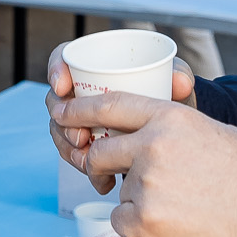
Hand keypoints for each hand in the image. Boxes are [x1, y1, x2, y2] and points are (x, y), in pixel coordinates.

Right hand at [45, 42, 194, 177]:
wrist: (177, 133)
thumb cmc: (171, 99)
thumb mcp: (175, 84)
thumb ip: (179, 77)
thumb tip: (180, 81)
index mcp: (98, 67)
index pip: (65, 58)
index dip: (56, 70)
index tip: (63, 87)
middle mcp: (85, 92)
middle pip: (57, 101)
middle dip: (63, 122)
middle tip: (80, 137)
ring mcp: (84, 120)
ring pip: (61, 131)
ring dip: (69, 149)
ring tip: (89, 162)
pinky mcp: (89, 145)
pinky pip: (75, 155)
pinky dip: (83, 166)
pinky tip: (101, 178)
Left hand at [50, 86, 236, 236]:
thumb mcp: (211, 132)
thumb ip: (172, 130)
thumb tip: (144, 139)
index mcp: (169, 117)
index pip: (109, 105)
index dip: (79, 110)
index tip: (60, 114)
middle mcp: (152, 144)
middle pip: (101, 151)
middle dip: (97, 165)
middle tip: (103, 177)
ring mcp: (146, 182)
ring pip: (116, 191)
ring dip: (133, 201)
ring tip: (173, 208)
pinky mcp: (146, 218)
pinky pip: (121, 222)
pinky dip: (136, 227)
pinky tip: (168, 226)